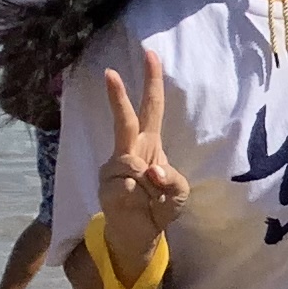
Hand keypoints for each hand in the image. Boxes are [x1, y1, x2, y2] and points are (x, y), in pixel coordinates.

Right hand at [95, 50, 193, 265]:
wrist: (139, 234)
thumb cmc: (160, 206)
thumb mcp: (180, 193)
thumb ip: (173, 179)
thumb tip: (151, 169)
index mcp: (150, 144)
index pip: (151, 107)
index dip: (151, 82)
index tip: (150, 54)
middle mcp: (129, 151)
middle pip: (125, 119)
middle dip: (118, 96)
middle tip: (110, 72)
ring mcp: (114, 168)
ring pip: (132, 164)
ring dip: (150, 185)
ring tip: (150, 200)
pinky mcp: (107, 187)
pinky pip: (128, 186)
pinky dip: (140, 198)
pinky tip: (138, 206)